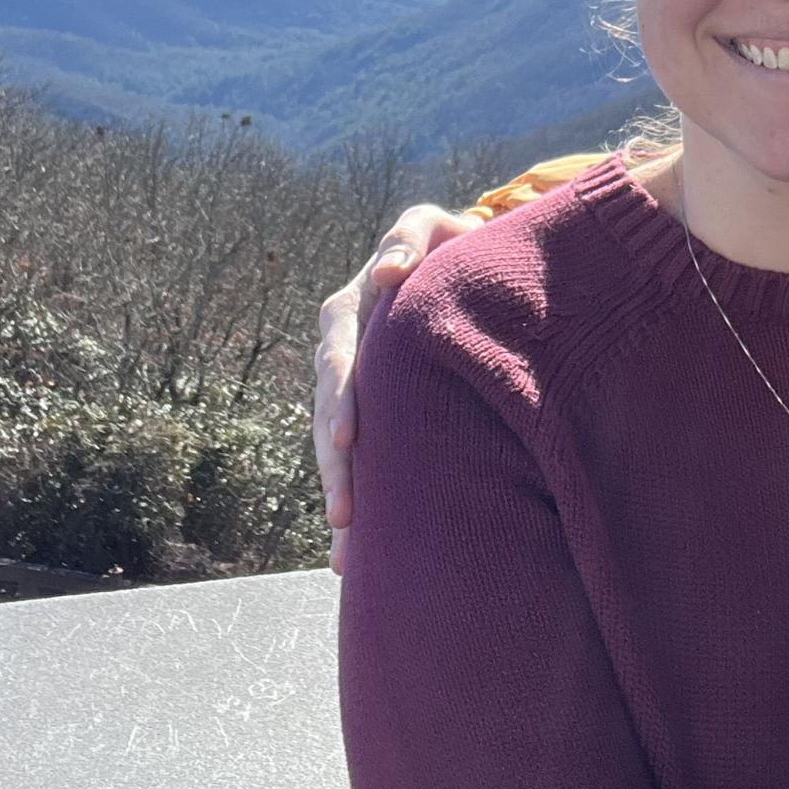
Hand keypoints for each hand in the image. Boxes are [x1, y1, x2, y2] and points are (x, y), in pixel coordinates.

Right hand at [314, 204, 479, 572]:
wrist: (458, 269)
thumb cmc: (447, 245)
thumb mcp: (431, 229)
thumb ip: (410, 240)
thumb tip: (390, 274)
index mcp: (348, 313)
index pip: (337, 360)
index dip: (341, 399)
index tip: (350, 438)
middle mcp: (341, 355)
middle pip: (329, 418)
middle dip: (335, 468)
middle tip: (346, 513)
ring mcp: (352, 390)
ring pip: (336, 450)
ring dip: (341, 496)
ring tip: (346, 552)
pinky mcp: (370, 417)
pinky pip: (355, 462)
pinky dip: (354, 504)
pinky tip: (352, 558)